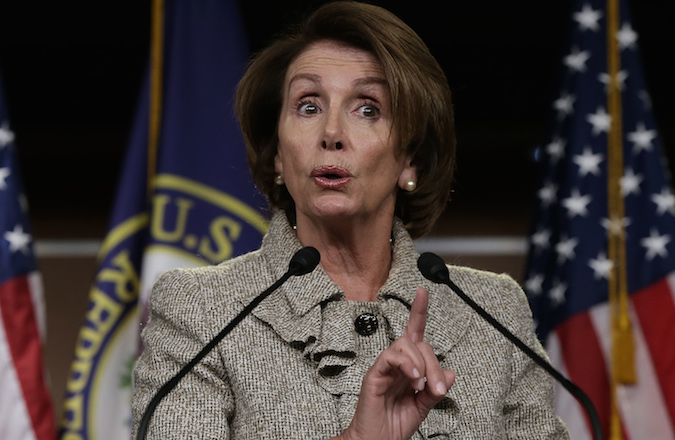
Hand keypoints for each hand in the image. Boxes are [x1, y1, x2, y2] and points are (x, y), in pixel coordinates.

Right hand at [340, 287, 454, 439]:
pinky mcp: (374, 375)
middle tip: (437, 388)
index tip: (423, 290)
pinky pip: (390, 356)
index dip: (419, 311)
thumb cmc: (394, 426)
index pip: (414, 333)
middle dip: (433, 364)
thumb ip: (436, 390)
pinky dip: (405, 363)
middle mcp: (396, 364)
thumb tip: (451, 372)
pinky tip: (412, 378)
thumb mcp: (423, 407)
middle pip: (418, 342)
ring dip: (421, 364)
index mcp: (407, 368)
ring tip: (421, 386)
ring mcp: (384, 368)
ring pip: (405, 345)